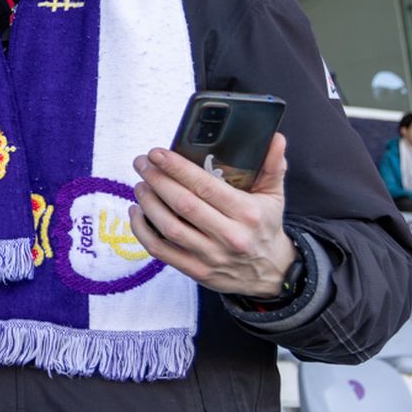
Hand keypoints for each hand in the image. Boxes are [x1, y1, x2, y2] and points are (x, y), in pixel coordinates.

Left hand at [128, 133, 294, 296]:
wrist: (270, 272)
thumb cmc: (264, 226)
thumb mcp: (273, 196)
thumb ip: (272, 166)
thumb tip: (275, 138)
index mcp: (247, 213)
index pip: (205, 185)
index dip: (177, 167)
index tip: (157, 153)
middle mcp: (229, 235)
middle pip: (183, 204)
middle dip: (157, 179)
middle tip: (142, 163)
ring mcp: (211, 256)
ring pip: (169, 227)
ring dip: (148, 203)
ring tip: (140, 185)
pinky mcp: (196, 271)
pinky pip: (160, 250)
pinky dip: (142, 230)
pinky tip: (137, 212)